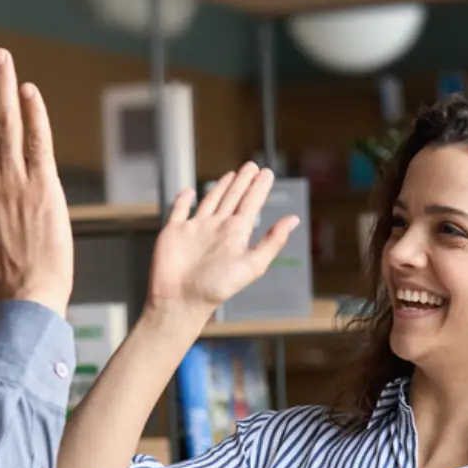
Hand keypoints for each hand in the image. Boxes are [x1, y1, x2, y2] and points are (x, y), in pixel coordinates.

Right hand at [146, 161, 300, 318]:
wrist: (180, 301)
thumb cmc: (216, 289)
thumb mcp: (252, 265)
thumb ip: (272, 242)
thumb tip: (294, 220)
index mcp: (235, 233)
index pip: (251, 204)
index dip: (260, 187)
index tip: (267, 172)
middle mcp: (217, 228)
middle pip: (233, 198)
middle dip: (243, 182)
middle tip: (252, 166)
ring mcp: (195, 229)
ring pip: (210, 201)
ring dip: (220, 187)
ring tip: (231, 174)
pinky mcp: (173, 232)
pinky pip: (179, 211)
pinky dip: (183, 200)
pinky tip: (188, 192)